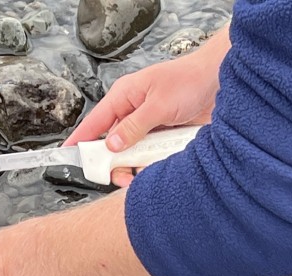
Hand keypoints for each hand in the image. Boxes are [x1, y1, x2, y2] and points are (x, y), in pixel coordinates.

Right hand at [65, 24, 229, 185]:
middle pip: (112, 144)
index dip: (81, 140)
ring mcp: (148, 125)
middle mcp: (133, 111)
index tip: (70, 156)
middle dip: (115, 162)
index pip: (95, 121)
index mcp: (125, 96)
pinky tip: (158, 166)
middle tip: (120, 178)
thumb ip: (134, 127)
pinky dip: (154, 162)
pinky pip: (151, 154)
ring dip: (137, 165)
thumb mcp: (159, 105)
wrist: (221, 82)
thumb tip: (111, 145)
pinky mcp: (163, 135)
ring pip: (132, 152)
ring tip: (144, 173)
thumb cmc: (189, 81)